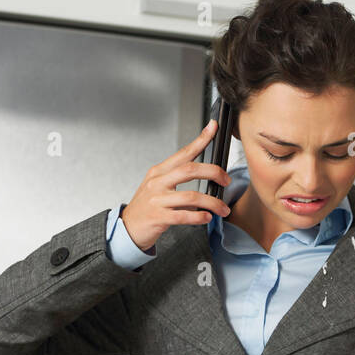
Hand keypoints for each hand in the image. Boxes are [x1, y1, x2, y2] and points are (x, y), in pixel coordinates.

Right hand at [120, 119, 232, 252]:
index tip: (214, 127)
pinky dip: (199, 217)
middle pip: (190, 170)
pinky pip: (183, 215)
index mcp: (159, 171)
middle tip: (226, 180)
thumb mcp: (158, 186)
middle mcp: (158, 182)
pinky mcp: (158, 217)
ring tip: (222, 209)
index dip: (200, 139)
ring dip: (212, 202)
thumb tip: (206, 180)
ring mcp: (157, 199)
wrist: (128, 227)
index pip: (184, 152)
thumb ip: (178, 180)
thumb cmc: (146, 207)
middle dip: (214, 173)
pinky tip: (207, 217)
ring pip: (191, 196)